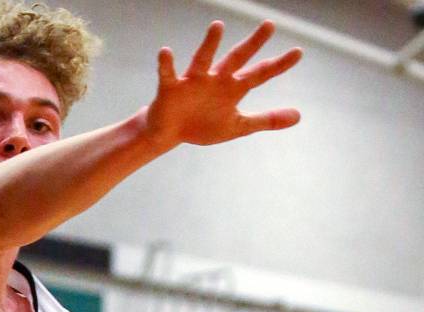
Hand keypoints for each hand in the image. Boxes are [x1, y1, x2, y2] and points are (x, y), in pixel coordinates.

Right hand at [144, 20, 301, 149]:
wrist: (170, 132)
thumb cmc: (203, 125)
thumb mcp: (238, 126)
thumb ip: (267, 120)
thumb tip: (298, 116)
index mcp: (232, 88)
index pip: (260, 74)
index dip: (278, 65)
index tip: (298, 52)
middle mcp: (215, 79)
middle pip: (237, 58)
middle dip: (253, 43)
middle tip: (270, 25)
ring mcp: (193, 81)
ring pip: (203, 59)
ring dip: (210, 44)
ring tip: (218, 26)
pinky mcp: (171, 88)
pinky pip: (168, 73)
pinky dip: (166, 63)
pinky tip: (166, 52)